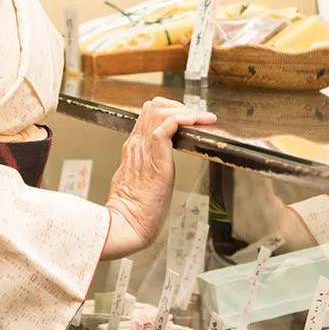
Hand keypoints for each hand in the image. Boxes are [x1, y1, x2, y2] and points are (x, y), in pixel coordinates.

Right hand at [101, 98, 216, 259]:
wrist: (127, 223)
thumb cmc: (136, 211)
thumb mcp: (138, 181)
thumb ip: (146, 167)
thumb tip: (160, 165)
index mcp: (133, 149)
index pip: (147, 116)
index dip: (169, 111)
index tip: (187, 117)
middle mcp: (137, 144)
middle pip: (153, 107)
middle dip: (178, 106)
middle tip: (196, 116)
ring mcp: (144, 148)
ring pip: (160, 111)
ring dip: (185, 111)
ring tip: (201, 118)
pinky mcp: (155, 155)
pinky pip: (166, 126)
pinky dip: (182, 119)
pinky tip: (195, 121)